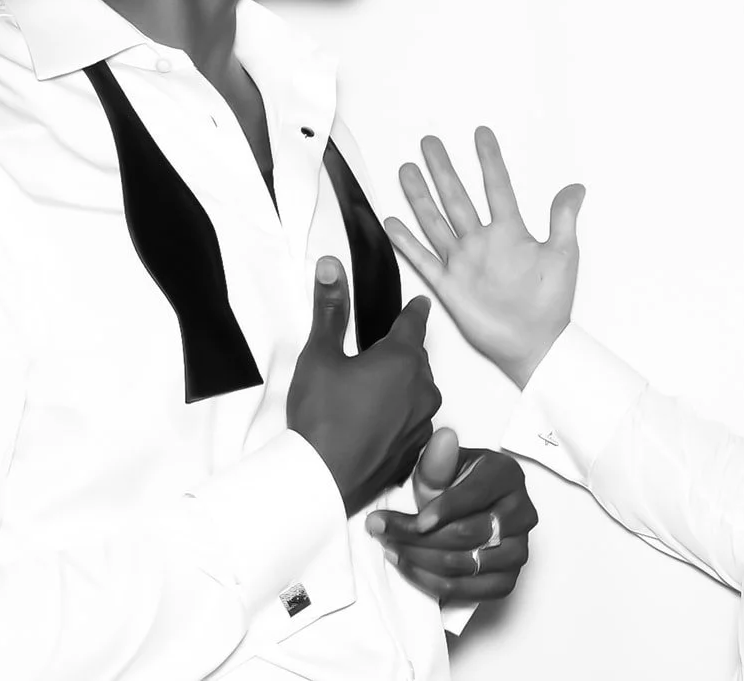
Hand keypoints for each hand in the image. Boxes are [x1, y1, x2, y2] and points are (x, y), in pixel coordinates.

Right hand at [288, 256, 441, 514]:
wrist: (321, 478)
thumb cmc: (320, 415)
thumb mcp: (320, 355)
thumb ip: (330, 308)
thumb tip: (331, 266)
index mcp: (402, 360)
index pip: (414, 324)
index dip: (414, 311)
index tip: (420, 303)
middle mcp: (422, 389)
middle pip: (416, 359)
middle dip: (401, 352)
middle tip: (376, 354)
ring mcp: (423, 422)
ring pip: (418, 391)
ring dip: (402, 386)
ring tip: (372, 390)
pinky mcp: (416, 450)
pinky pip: (414, 422)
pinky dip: (400, 416)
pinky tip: (376, 422)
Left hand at [366, 427, 537, 601]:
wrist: (467, 512)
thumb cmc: (455, 486)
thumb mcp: (443, 468)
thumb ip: (439, 459)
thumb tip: (444, 438)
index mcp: (507, 476)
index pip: (472, 498)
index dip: (439, 511)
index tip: (410, 521)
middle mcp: (522, 512)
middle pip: (467, 534)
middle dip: (418, 538)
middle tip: (383, 533)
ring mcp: (519, 549)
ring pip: (467, 565)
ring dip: (422, 562)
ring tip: (393, 550)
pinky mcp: (509, 578)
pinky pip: (473, 592)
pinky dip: (437, 584)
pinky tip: (412, 570)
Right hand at [384, 127, 584, 387]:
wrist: (534, 344)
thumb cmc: (550, 303)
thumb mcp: (562, 254)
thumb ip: (563, 219)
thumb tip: (576, 187)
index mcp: (509, 233)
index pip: (497, 187)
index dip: (489, 160)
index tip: (481, 134)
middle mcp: (482, 242)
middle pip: (457, 197)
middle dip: (443, 169)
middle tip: (430, 142)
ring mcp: (463, 262)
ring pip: (436, 221)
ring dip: (421, 196)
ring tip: (407, 170)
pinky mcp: (449, 285)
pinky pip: (423, 258)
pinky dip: (406, 241)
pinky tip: (393, 221)